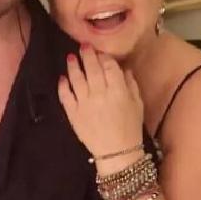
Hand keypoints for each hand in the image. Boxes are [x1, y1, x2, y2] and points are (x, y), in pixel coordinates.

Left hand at [58, 46, 143, 162]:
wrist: (117, 153)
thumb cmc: (130, 127)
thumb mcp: (137, 104)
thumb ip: (130, 84)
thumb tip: (123, 68)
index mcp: (118, 91)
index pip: (109, 66)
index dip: (104, 56)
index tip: (100, 51)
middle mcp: (100, 94)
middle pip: (91, 69)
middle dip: (87, 55)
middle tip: (83, 46)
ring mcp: (84, 103)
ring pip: (76, 79)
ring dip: (73, 66)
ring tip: (71, 57)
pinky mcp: (73, 113)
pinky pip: (65, 96)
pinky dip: (63, 86)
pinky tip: (63, 78)